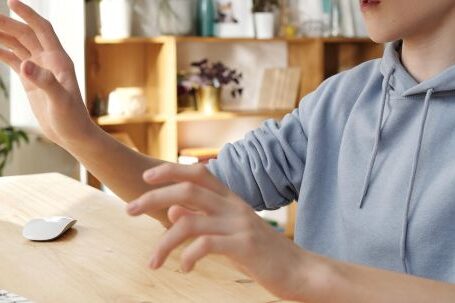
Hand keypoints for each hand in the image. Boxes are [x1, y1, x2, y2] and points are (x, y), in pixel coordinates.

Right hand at [0, 0, 95, 145]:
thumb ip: (45, 82)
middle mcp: (49, 60)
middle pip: (25, 34)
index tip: (10, 2)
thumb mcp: (60, 100)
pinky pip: (13, 59)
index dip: (28, 14)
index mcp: (59, 60)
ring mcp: (39, 69)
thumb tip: (24, 64)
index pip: (42, 29)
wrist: (72, 134)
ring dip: (1, 35)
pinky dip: (1, 51)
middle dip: (6, 24)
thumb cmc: (72, 118)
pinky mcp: (31, 80)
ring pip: (18, 45)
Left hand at [127, 163, 306, 300]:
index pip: (197, 174)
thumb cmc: (261, 252)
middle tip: (129, 210)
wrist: (298, 270)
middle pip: (187, 191)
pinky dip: (188, 258)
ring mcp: (239, 224)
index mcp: (230, 199)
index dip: (170, 170)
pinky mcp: (244, 246)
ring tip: (152, 262)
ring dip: (164, 242)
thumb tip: (173, 211)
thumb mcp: (229, 232)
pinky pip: (206, 245)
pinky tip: (184, 269)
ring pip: (190, 222)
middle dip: (154, 197)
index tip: (146, 177)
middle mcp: (234, 206)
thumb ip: (202, 219)